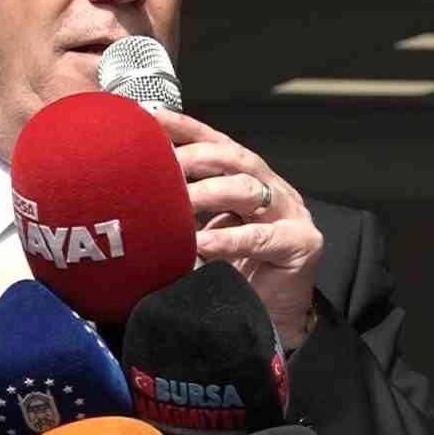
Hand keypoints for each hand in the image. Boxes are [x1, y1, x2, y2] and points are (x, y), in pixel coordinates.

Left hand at [153, 108, 323, 348]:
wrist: (269, 316)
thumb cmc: (234, 272)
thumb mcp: (202, 233)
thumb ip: (182, 212)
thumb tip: (133, 196)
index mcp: (247, 177)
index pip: (214, 143)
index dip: (184, 127)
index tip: (150, 118)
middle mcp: (270, 187)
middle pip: (232, 158)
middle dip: (194, 156)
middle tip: (160, 163)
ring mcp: (290, 213)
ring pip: (247, 188)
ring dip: (208, 192)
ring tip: (178, 201)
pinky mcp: (300, 243)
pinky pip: (259, 237)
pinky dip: (227, 239)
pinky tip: (201, 244)